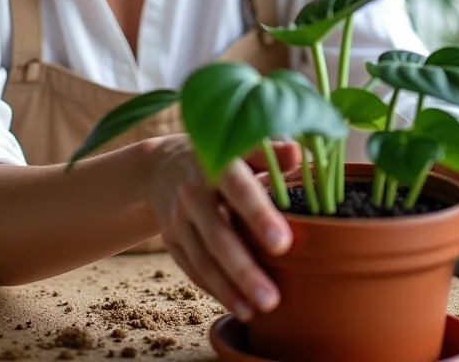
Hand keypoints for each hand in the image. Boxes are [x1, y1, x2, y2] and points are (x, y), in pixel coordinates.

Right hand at [145, 135, 299, 322]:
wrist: (160, 166)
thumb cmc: (215, 157)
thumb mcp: (237, 148)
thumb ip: (268, 153)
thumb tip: (298, 154)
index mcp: (215, 165)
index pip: (238, 190)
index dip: (258, 216)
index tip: (283, 244)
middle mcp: (192, 192)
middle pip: (217, 235)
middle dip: (243, 269)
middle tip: (271, 299)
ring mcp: (178, 218)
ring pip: (202, 258)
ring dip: (229, 288)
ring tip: (257, 310)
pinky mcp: (171, 239)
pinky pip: (192, 268)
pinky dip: (215, 289)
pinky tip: (238, 306)